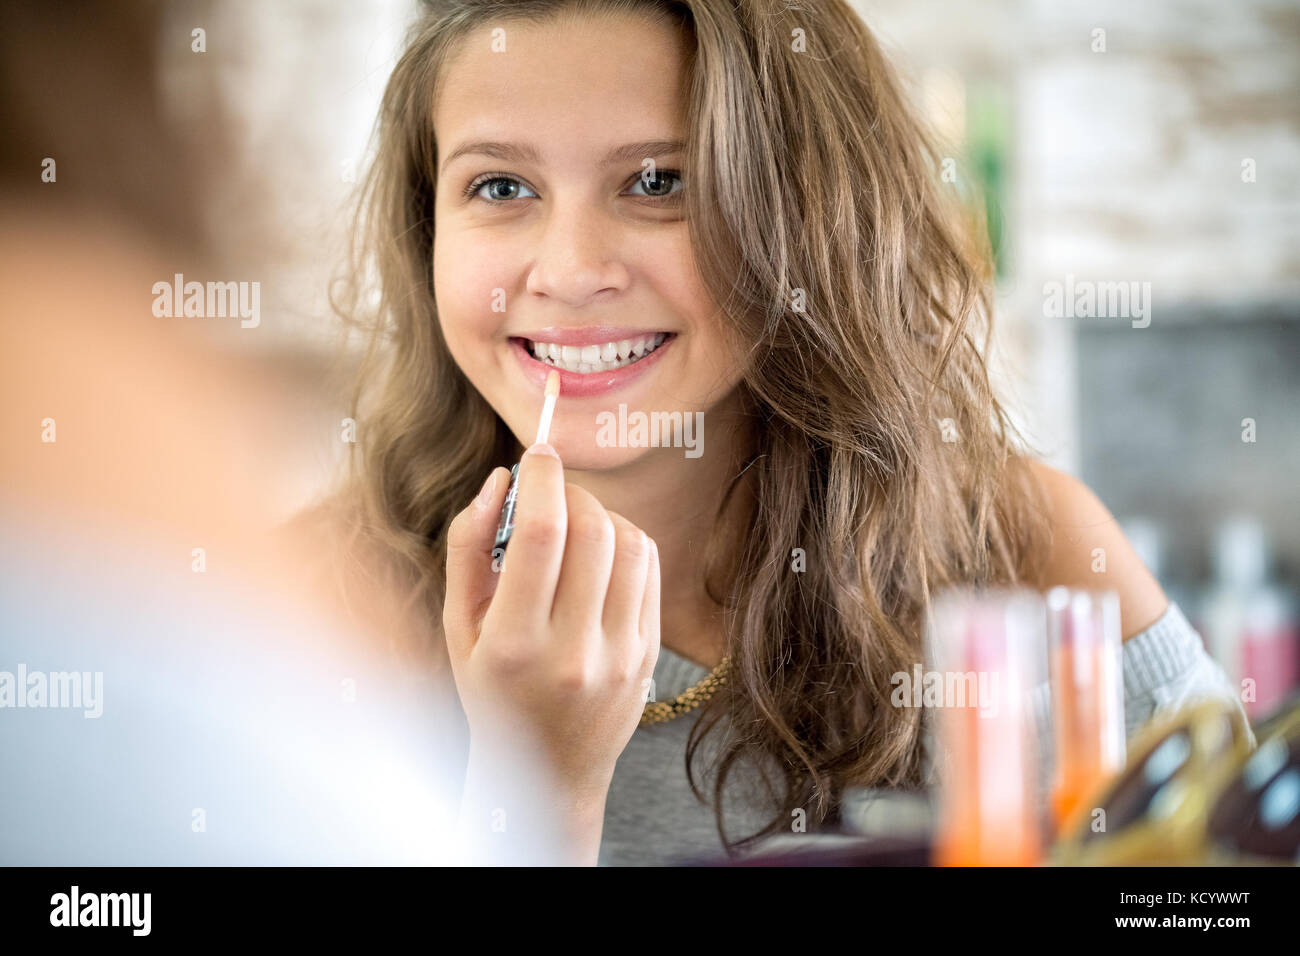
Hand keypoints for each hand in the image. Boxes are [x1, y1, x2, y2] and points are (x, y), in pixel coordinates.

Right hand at [444, 442, 660, 799]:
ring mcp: (621, 656)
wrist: (546, 773)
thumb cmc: (492, 692)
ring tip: (575, 526)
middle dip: (572, 494)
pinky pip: (650, 570)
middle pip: (592, 532)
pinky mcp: (650, 655)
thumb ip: (469, 547)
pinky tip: (599, 553)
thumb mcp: (459, 627)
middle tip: (552, 494)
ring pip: (630, 544)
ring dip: (602, 515)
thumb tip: (501, 481)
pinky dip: (625, 543)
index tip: (536, 454)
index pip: (542, 535)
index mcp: (516, 645)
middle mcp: (574, 652)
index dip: (542, 479)